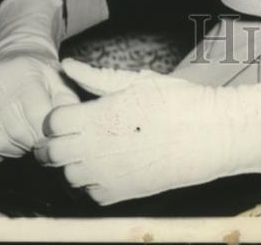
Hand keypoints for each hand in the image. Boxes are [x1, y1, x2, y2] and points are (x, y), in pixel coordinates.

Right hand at [0, 52, 79, 161]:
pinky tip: (4, 136)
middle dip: (32, 140)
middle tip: (37, 135)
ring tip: (22, 133)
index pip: (37, 117)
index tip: (51, 133)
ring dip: (14, 147)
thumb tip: (74, 126)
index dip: (46, 132)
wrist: (11, 58)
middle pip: (18, 133)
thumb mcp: (59, 80)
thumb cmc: (40, 74)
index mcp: (24, 76)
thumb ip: (68, 102)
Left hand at [34, 58, 260, 205]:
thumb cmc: (175, 101)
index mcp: (96, 118)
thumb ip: (95, 77)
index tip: (73, 111)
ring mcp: (106, 176)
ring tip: (97, 147)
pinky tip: (112, 166)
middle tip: (78, 131)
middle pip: (52, 153)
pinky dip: (95, 183)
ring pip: (69, 176)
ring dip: (76, 163)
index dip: (59, 116)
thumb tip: (68, 64)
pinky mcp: (121, 195)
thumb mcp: (135, 81)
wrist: (208, 134)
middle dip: (58, 141)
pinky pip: (92, 194)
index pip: (52, 122)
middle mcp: (95, 150)